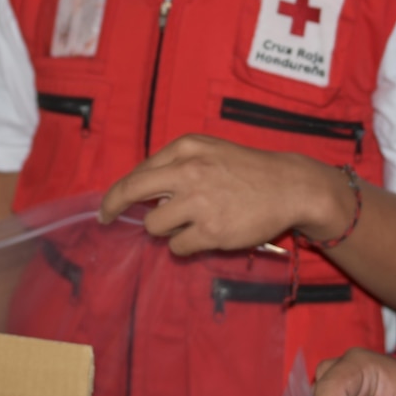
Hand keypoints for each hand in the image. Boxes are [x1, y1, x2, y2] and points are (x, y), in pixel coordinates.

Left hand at [98, 135, 349, 253]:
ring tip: (190, 223)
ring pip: (154, 226)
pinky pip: (177, 246)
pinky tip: (205, 234)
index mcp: (186, 149)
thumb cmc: (245, 169)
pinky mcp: (211, 231)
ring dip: (165, 229)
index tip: (108, 207)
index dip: (117, 193)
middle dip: (112, 208)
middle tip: (106, 219)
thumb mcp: (208, 151)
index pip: (137, 173)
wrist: (289, 186)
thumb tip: (138, 190)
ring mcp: (199, 202)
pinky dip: (184, 244)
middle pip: (132, 193)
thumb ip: (174, 164)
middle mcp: (188, 172)